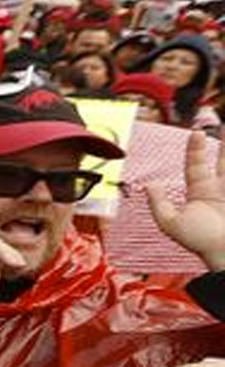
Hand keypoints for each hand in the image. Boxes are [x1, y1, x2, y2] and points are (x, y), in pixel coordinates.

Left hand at [148, 130, 224, 271]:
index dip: (195, 149)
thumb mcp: (172, 223)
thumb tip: (150, 183)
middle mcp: (220, 190)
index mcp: (201, 193)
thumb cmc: (201, 241)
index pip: (195, 165)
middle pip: (222, 160)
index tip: (196, 133)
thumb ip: (159, 204)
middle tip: (222, 124)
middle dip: (223, 143)